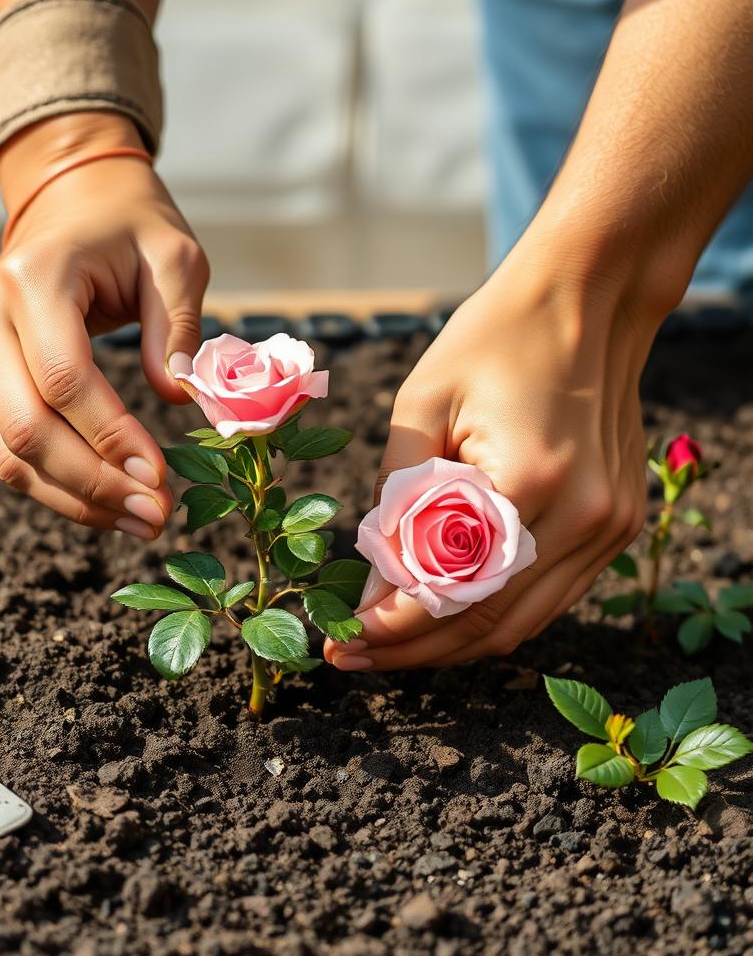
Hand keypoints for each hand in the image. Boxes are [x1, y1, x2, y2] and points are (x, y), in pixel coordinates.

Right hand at [0, 113, 208, 538]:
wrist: (70, 205)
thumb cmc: (130, 230)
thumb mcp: (174, 258)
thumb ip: (179, 326)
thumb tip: (178, 398)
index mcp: (31, 279)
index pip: (63, 378)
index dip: (110, 437)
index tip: (160, 477)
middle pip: (26, 430)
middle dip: (93, 485)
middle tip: (155, 517)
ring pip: (8, 456)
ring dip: (75, 502)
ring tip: (138, 523)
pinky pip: (6, 452)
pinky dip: (56, 489)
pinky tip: (105, 505)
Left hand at [325, 254, 658, 670]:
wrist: (587, 299)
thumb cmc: (493, 340)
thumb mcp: (421, 409)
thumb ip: (396, 504)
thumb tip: (373, 588)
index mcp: (531, 481)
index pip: (451, 593)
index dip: (392, 628)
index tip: (340, 638)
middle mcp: (585, 518)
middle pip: (488, 625)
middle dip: (413, 650)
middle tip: (351, 655)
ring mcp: (611, 528)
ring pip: (521, 624)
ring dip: (451, 643)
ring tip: (387, 645)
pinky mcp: (616, 525)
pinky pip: (547, 597)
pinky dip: (491, 614)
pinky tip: (441, 612)